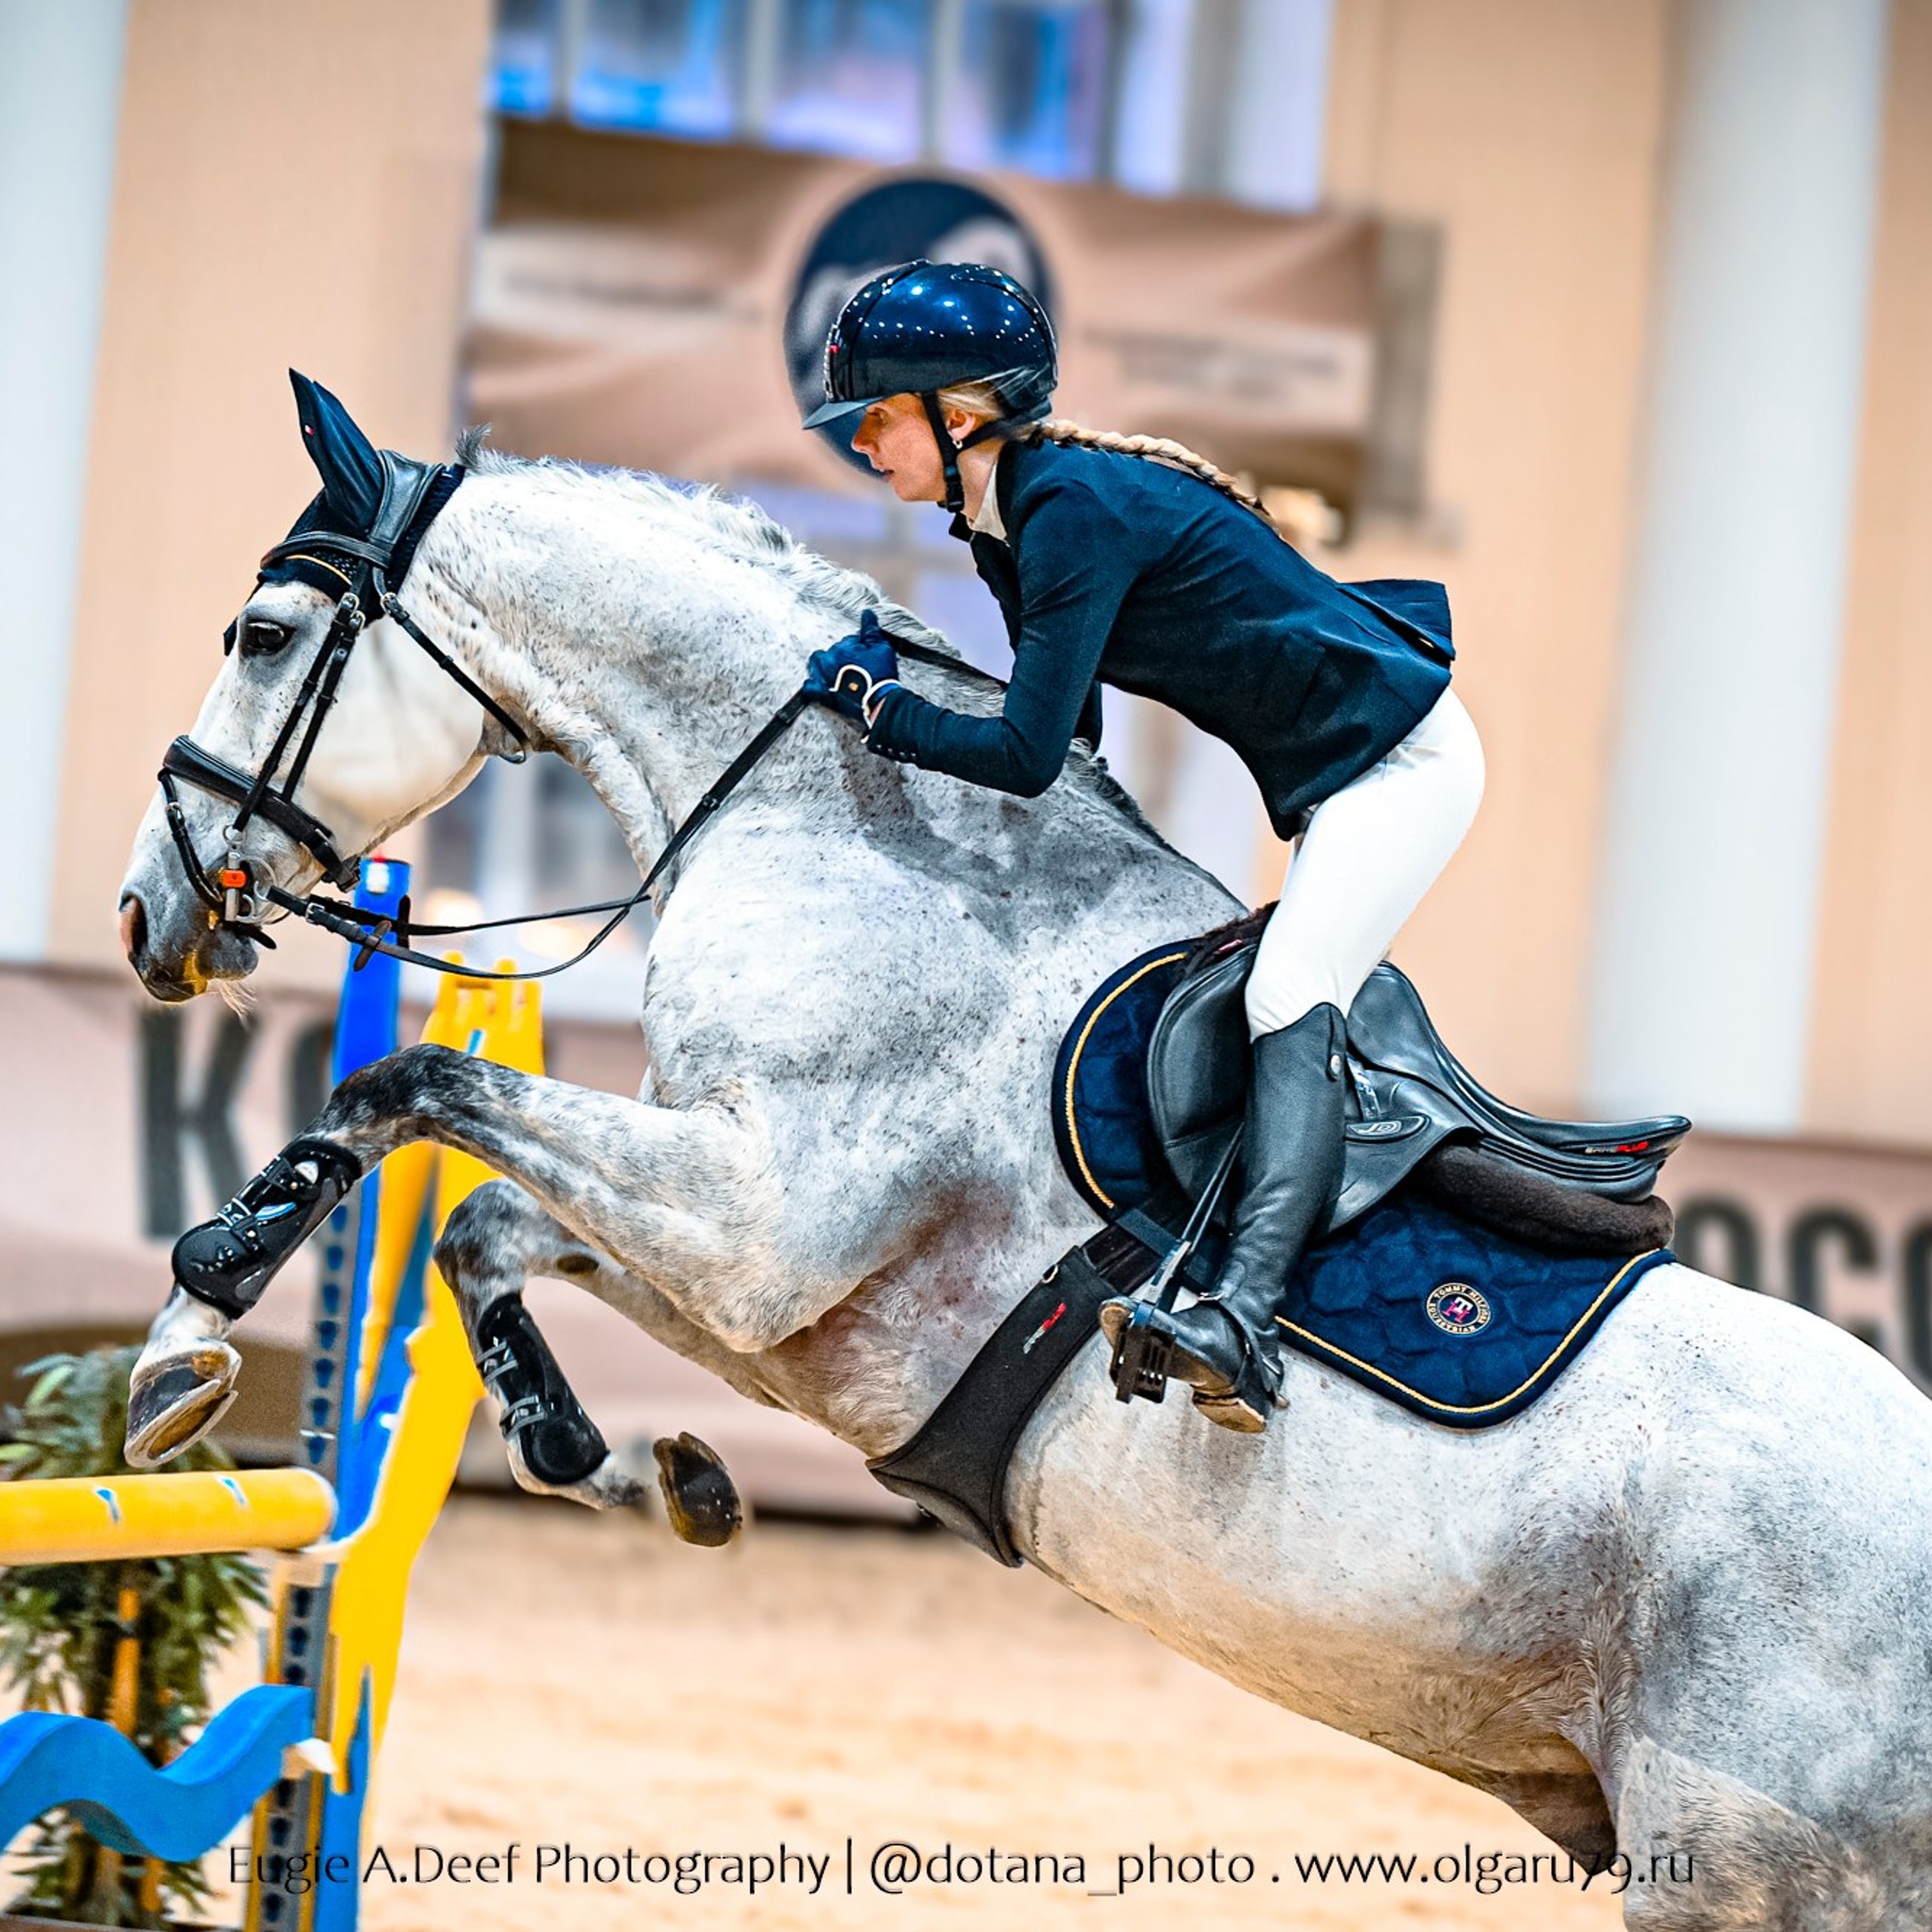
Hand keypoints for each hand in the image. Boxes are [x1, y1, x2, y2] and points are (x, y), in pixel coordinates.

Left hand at [804, 609, 900, 727]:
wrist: (878, 701)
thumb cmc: (881, 675)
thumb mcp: (881, 648)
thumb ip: (871, 630)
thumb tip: (866, 613)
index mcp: (843, 647)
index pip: (847, 641)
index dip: (857, 648)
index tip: (864, 656)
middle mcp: (830, 660)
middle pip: (832, 651)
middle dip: (841, 655)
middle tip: (854, 665)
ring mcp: (824, 677)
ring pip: (817, 664)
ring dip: (824, 665)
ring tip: (837, 672)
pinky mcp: (823, 694)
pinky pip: (810, 687)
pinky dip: (813, 685)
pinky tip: (820, 685)